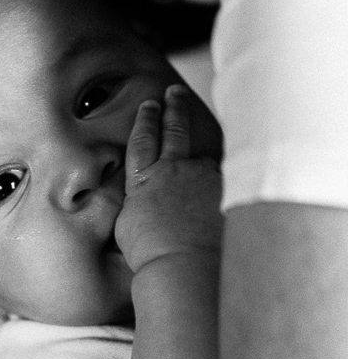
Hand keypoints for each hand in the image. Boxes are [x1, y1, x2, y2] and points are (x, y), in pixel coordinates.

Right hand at [115, 86, 222, 272]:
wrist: (184, 265)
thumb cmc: (151, 255)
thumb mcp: (128, 226)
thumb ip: (137, 205)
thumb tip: (140, 202)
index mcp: (143, 180)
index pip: (143, 140)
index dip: (146, 120)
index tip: (149, 104)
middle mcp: (172, 170)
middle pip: (173, 130)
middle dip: (174, 108)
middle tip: (175, 92)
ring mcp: (201, 177)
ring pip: (205, 157)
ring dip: (205, 154)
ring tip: (208, 151)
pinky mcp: (225, 189)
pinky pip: (226, 179)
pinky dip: (225, 182)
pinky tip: (229, 188)